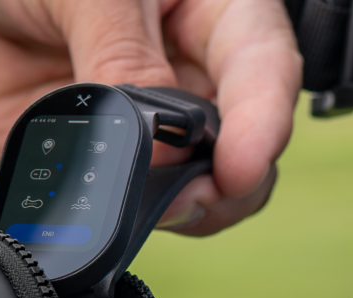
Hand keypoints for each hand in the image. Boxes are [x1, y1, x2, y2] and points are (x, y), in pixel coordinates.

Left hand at [0, 0, 301, 234]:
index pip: (262, 61)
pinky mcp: (89, 160)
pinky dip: (121, 221)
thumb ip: (123, 58)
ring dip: (185, 208)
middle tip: (199, 197)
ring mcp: (139, 118)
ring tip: (151, 207)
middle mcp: (180, 63)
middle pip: (241, 136)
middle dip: (232, 177)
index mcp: (201, 3)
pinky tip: (103, 218)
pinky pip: (120, 203)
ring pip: (194, 183)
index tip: (243, 163)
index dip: (263, 118)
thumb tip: (164, 142)